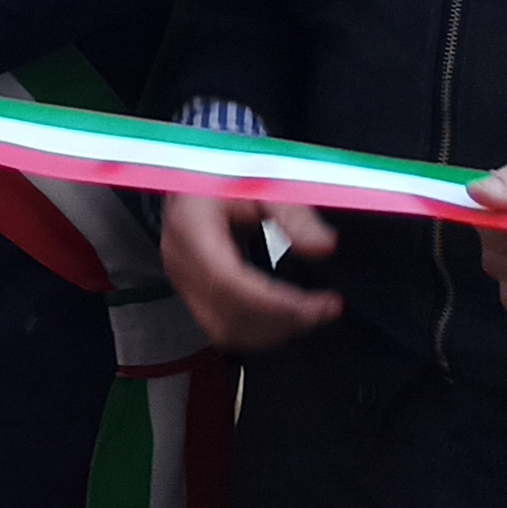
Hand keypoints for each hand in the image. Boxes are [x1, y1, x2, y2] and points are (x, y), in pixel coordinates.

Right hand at [160, 190, 344, 351]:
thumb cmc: (226, 175)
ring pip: (226, 331)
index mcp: (191, 225)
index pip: (228, 280)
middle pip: (229, 313)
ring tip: (311, 313)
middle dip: (283, 320)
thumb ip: (294, 215)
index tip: (318, 305)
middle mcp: (180, 258)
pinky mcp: (191, 294)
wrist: (197, 176)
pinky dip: (259, 332)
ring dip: (273, 331)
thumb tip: (324, 246)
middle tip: (326, 308)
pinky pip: (222, 329)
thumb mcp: (263, 182)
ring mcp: (182, 280)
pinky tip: (287, 318)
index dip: (275, 301)